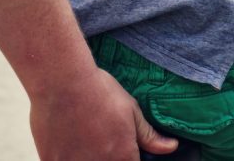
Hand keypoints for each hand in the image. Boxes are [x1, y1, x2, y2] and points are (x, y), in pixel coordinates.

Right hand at [30, 68, 178, 159]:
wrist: (62, 81)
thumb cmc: (97, 91)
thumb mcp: (130, 110)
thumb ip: (149, 136)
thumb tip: (170, 147)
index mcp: (122, 157)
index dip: (127, 157)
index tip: (121, 149)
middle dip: (107, 155)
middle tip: (99, 139)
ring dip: (87, 156)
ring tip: (83, 139)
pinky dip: (67, 156)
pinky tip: (67, 142)